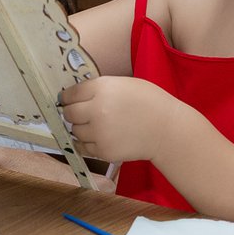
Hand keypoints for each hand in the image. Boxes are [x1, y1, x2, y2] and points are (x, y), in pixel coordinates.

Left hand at [59, 75, 180, 162]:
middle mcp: (96, 109)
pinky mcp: (103, 151)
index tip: (67, 100)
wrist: (167, 129)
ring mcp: (98, 132)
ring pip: (75, 131)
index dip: (67, 97)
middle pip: (68, 113)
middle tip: (80, 114)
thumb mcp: (125, 84)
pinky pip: (84, 147)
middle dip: (71, 113)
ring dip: (81, 128)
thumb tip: (77, 96)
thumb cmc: (150, 102)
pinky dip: (88, 143)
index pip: (70, 93)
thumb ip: (101, 88)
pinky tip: (100, 137)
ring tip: (96, 125)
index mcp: (102, 88)